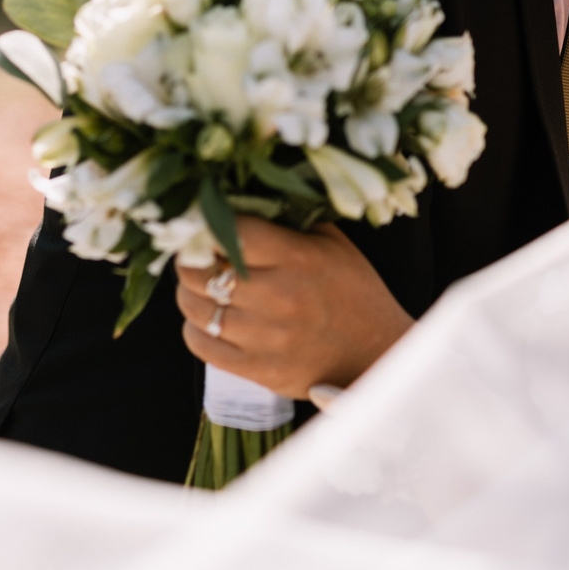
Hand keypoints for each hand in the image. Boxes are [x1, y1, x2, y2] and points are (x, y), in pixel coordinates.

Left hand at [174, 219, 412, 400]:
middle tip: (194, 259)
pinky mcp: (260, 370)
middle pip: (199, 270)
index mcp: (297, 256)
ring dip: (189, 295)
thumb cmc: (354, 291)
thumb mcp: (331, 243)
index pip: (226, 231)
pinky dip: (195, 329)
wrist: (379, 355)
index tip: (198, 227)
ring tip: (201, 289)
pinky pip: (200, 345)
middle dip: (189, 261)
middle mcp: (279, 295)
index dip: (203, 227)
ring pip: (194, 307)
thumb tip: (233, 199)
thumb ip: (285, 221)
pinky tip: (209, 321)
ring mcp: (267, 337)